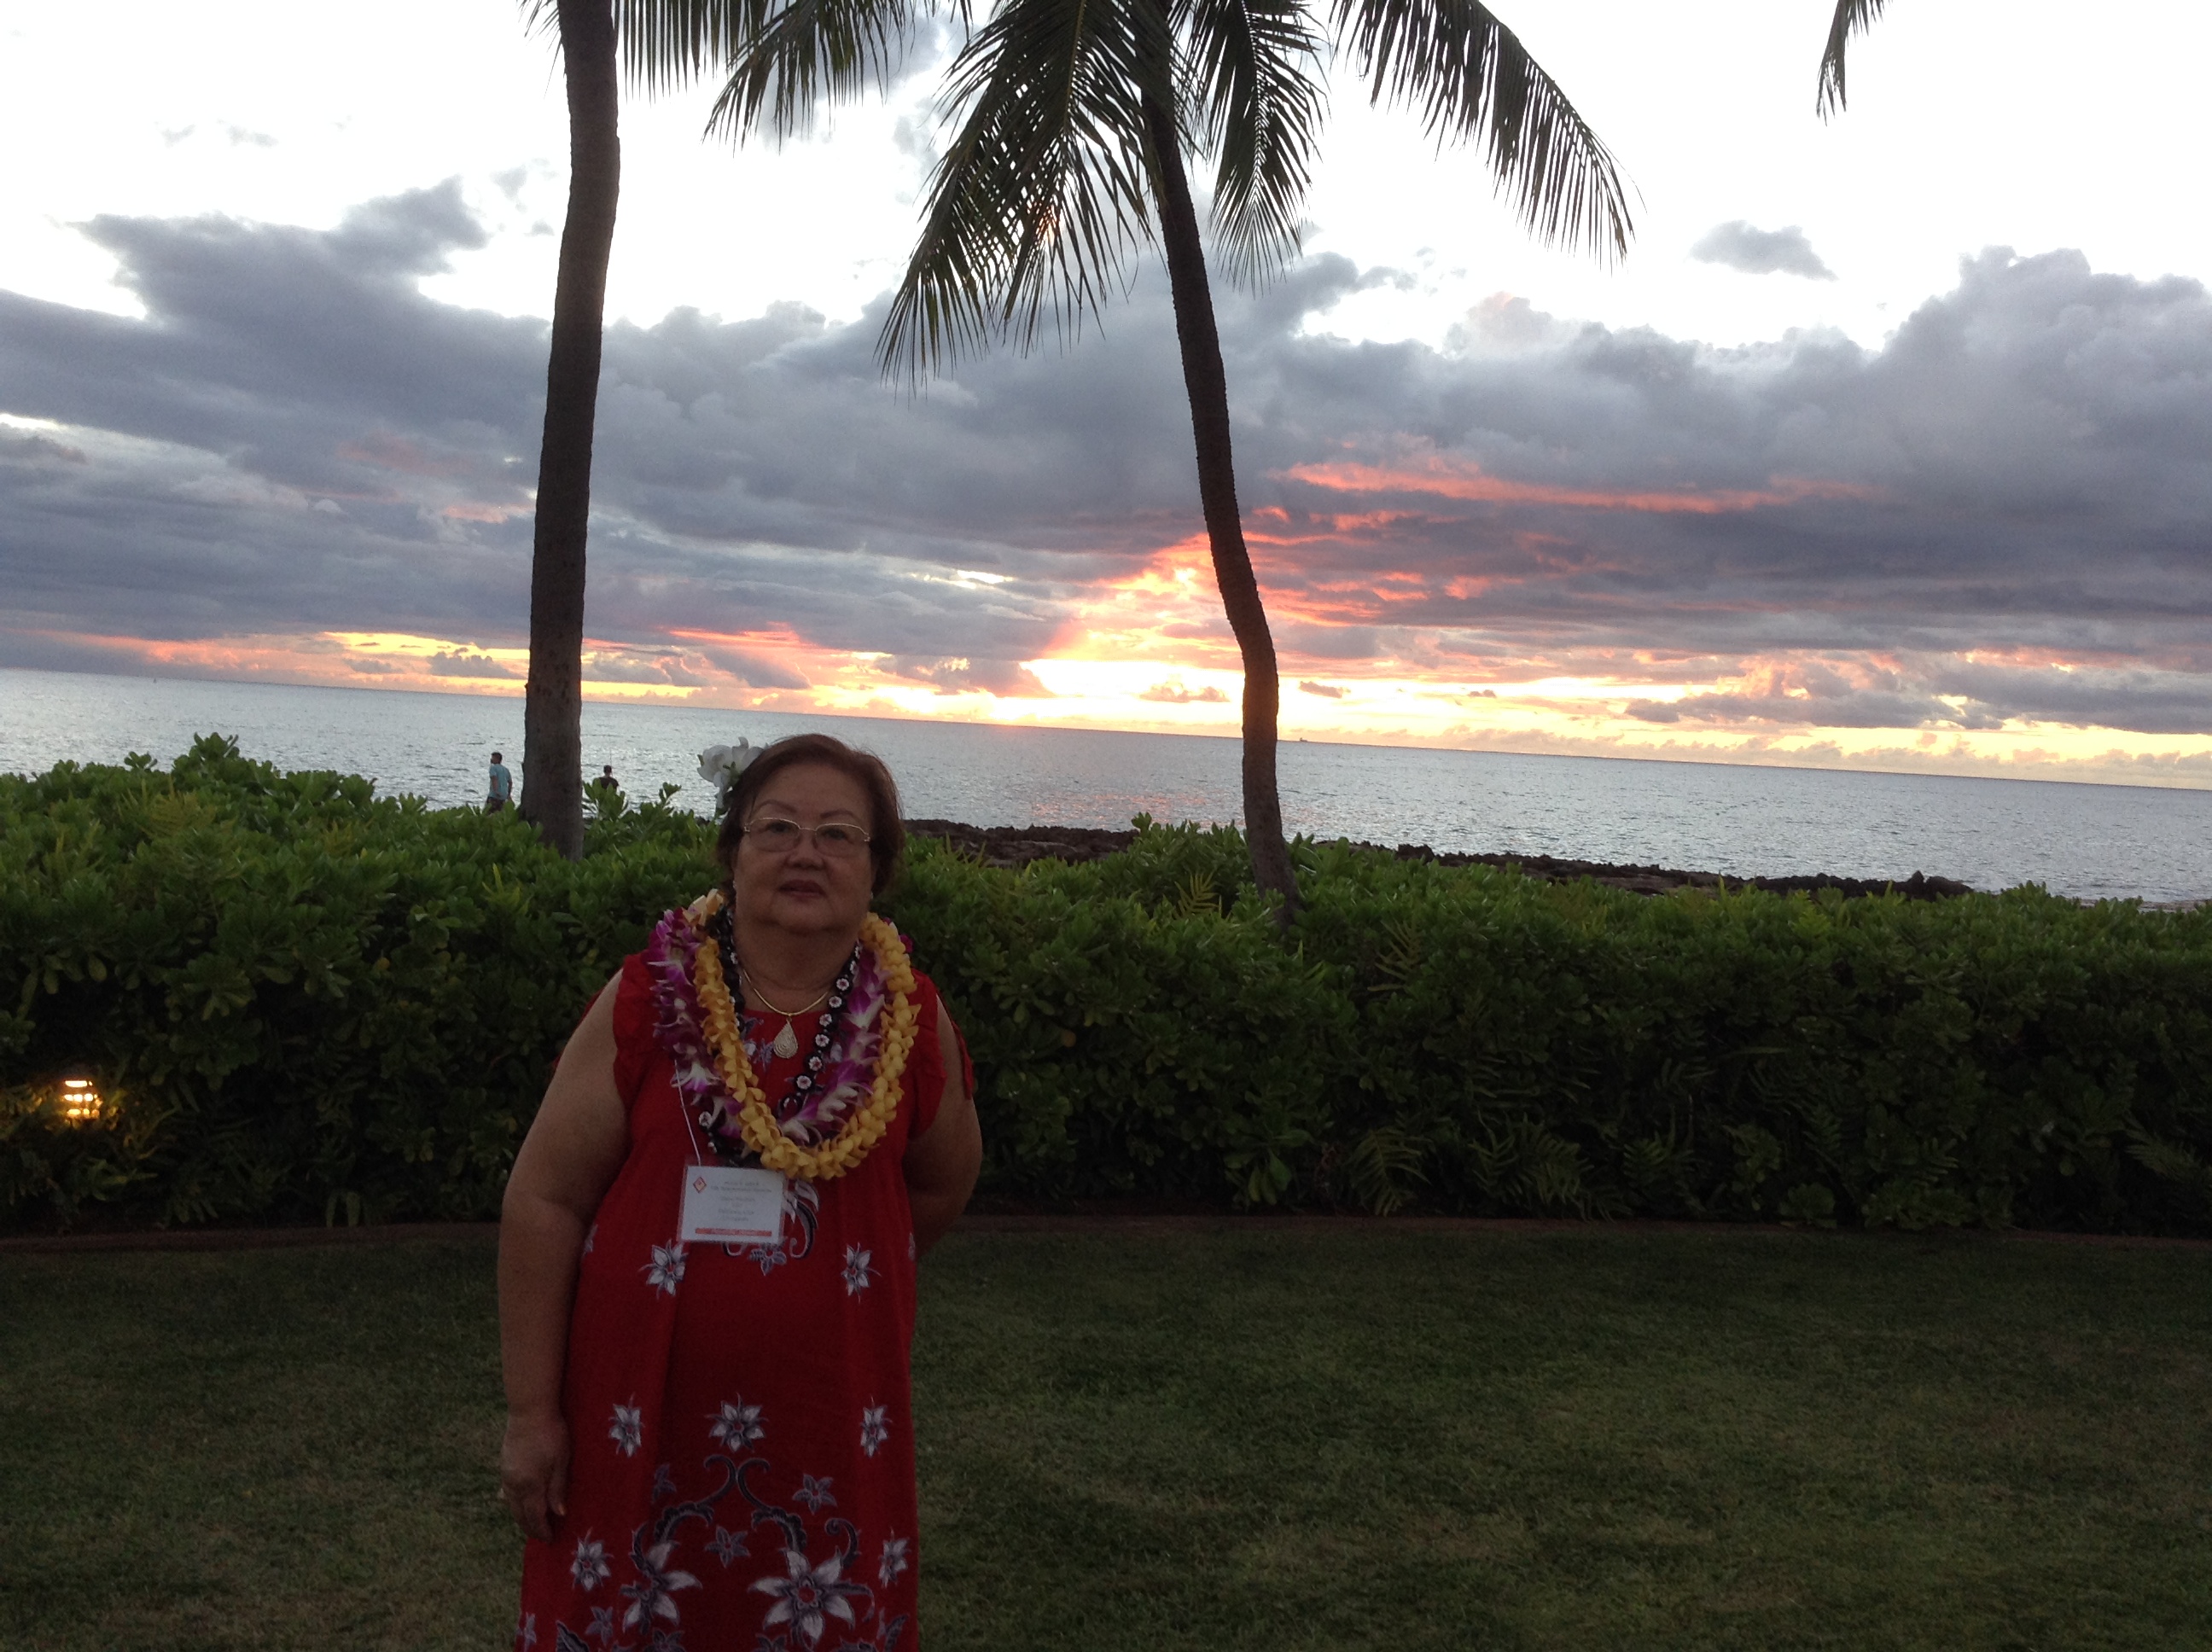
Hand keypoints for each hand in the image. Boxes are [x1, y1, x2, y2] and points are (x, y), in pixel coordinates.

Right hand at [500, 1409, 571, 1542]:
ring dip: (520, 1516)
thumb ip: (558, 1488)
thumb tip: (559, 1513)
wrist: (529, 1410)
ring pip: (511, 1504)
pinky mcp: (504, 1466)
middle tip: (541, 1536)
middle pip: (520, 1514)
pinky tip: (515, 1503)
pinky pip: (507, 1492)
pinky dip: (513, 1502)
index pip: (535, 1516)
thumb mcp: (561, 1461)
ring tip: (531, 1524)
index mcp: (530, 1485)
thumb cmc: (551, 1433)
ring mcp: (506, 1475)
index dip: (542, 1530)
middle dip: (530, 1528)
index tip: (550, 1539)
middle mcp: (514, 1484)